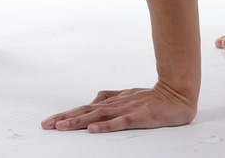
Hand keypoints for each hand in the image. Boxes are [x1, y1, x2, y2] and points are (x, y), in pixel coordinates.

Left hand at [41, 83, 196, 132]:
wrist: (178, 93)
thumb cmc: (153, 96)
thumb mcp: (128, 96)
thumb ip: (111, 96)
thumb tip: (95, 97)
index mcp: (112, 102)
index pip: (84, 108)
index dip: (66, 114)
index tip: (49, 122)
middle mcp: (115, 105)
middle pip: (85, 112)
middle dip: (65, 119)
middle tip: (46, 126)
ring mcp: (127, 110)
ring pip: (98, 117)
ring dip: (79, 122)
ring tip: (62, 127)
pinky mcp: (140, 116)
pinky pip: (121, 122)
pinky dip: (106, 126)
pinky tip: (94, 130)